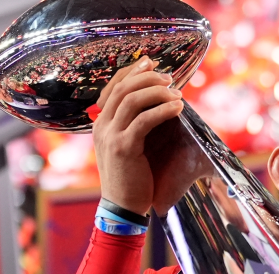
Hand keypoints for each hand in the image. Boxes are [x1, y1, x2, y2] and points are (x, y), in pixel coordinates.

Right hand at [93, 56, 209, 214]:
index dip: (132, 71)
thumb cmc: (131, 177)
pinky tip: (178, 108)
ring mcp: (110, 136)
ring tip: (178, 94)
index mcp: (100, 123)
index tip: (151, 62)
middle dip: (149, 78)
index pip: (113, 86)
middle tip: (170, 78)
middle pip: (123, 88)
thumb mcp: (127, 146)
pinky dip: (163, 110)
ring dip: (158, 92)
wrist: (121, 206)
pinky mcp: (124, 148)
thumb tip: (156, 105)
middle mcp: (101, 125)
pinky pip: (145, 120)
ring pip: (132, 100)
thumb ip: (133, 126)